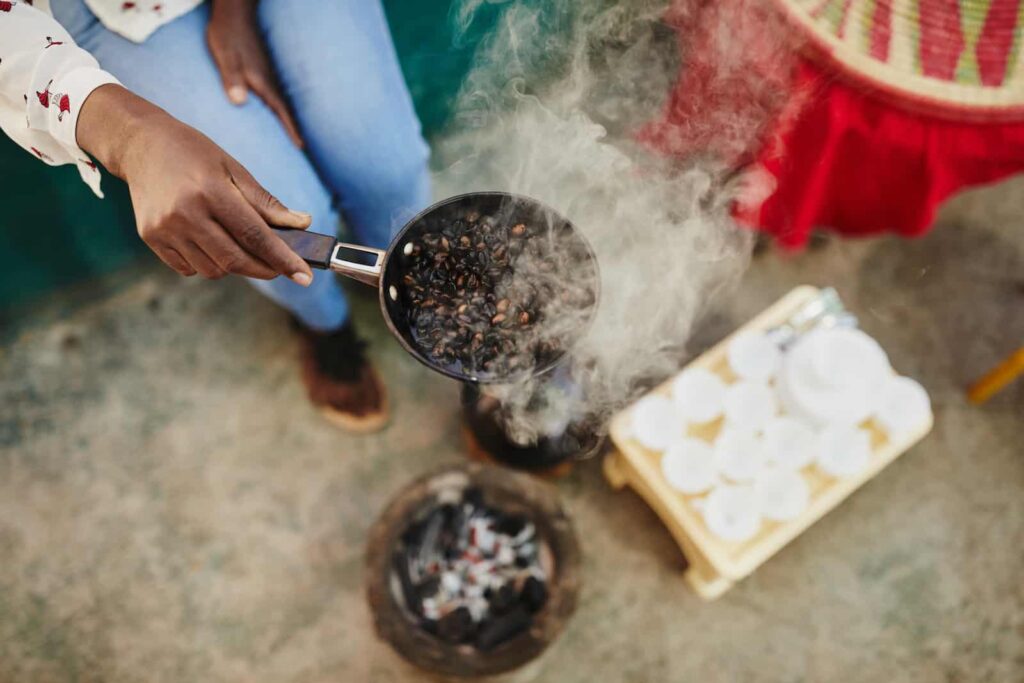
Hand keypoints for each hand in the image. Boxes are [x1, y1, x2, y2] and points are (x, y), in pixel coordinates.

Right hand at [77, 84, 313, 283]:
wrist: (141, 145)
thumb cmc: (195, 153)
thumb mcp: (234, 169)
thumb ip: (266, 202)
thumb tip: (303, 223)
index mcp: (210, 191)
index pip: (255, 236)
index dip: (283, 260)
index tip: (305, 277)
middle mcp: (185, 213)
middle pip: (235, 260)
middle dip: (264, 269)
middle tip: (279, 267)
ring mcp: (164, 228)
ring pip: (213, 269)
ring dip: (234, 266)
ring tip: (237, 244)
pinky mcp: (151, 238)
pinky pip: (189, 268)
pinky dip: (208, 264)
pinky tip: (209, 243)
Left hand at [206, 0, 302, 146]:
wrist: (234, 13)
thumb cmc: (228, 34)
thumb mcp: (226, 56)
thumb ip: (231, 78)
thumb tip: (239, 102)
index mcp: (263, 82)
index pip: (282, 111)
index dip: (291, 129)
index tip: (301, 146)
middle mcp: (269, 81)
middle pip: (285, 110)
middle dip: (294, 129)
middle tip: (302, 150)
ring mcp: (268, 75)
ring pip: (281, 103)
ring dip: (288, 119)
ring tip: (294, 137)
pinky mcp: (263, 71)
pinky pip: (274, 95)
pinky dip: (279, 108)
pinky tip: (276, 113)